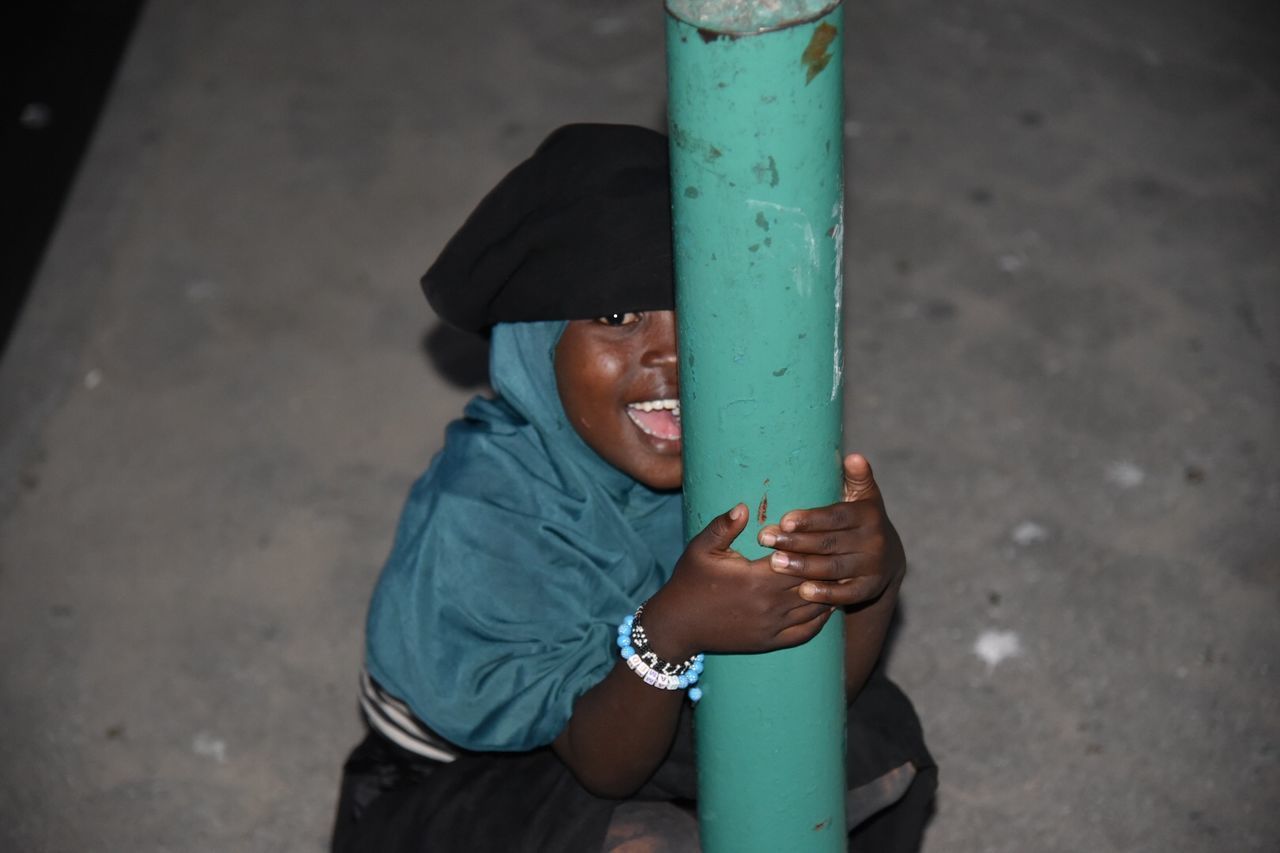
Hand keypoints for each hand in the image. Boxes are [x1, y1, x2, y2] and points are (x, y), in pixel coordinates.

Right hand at [643, 504, 834, 657]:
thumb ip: (723, 527)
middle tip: (841, 552)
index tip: (823, 535)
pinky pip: (806, 632)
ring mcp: (772, 626)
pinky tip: (827, 605)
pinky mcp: (770, 642)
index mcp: (756, 578)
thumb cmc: (689, 581)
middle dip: (827, 567)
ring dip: (829, 592)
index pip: (799, 560)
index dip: (813, 547)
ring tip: (840, 575)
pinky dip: (821, 619)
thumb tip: (743, 506)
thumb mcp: (700, 549)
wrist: (678, 625)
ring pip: (814, 608)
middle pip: (812, 583)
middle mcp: (769, 604)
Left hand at [759, 454, 904, 607]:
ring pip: (834, 568)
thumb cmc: (863, 521)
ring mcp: (872, 567)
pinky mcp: (869, 589)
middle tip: (766, 540)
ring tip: (775, 563)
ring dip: (803, 567)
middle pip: (830, 543)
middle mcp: (873, 541)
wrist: (890, 559)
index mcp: (868, 515)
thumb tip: (854, 456)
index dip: (811, 519)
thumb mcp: (865, 497)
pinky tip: (802, 591)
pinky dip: (826, 593)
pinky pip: (846, 594)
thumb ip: (858, 477)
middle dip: (796, 542)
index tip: (784, 520)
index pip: (836, 517)